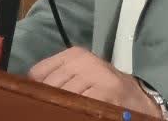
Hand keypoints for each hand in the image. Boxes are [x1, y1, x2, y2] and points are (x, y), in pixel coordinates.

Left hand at [29, 47, 162, 116]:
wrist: (138, 100)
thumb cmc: (103, 88)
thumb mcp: (79, 76)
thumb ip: (56, 78)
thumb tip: (28, 89)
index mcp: (74, 54)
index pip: (38, 72)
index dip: (36, 90)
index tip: (39, 100)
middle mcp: (84, 60)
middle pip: (49, 86)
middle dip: (48, 101)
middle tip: (54, 109)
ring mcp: (96, 74)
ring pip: (63, 97)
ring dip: (62, 109)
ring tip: (70, 111)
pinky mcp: (106, 91)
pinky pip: (80, 105)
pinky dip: (76, 112)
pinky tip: (82, 113)